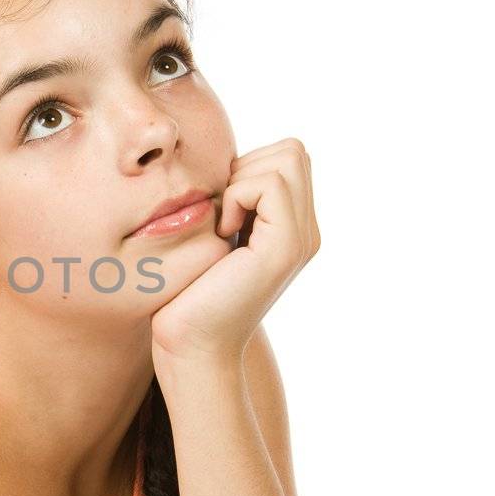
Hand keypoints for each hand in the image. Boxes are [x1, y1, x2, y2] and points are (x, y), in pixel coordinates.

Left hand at [149, 138, 320, 368]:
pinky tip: (225, 232)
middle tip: (224, 212)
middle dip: (249, 166)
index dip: (249, 165)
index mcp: (293, 226)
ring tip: (226, 223)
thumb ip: (234, 199)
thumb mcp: (215, 233)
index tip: (224, 207)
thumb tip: (228, 160)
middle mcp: (306, 232)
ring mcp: (302, 239)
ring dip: (243, 181)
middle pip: (294, 151)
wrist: (191, 343)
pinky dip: (239, 195)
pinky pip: (271, 184)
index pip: (289, 156)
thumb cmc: (188, 292)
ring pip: (289, 159)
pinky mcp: (286, 247)